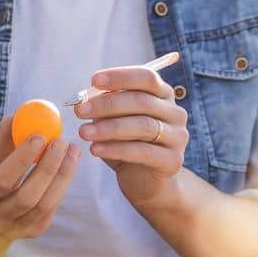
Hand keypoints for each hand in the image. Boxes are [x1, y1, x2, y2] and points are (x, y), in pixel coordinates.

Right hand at [0, 111, 79, 238]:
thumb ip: (5, 137)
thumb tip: (24, 113)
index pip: (2, 180)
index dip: (22, 158)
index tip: (41, 135)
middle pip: (26, 196)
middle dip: (49, 168)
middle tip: (62, 142)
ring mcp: (13, 229)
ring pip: (43, 206)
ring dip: (62, 177)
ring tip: (73, 152)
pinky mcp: (31, 232)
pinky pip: (51, 211)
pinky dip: (61, 187)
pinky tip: (67, 168)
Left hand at [74, 64, 188, 209]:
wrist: (144, 179)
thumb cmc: (127, 142)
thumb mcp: (115, 119)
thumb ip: (106, 106)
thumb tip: (84, 98)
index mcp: (163, 94)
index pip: (147, 77)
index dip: (121, 77)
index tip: (94, 80)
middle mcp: (175, 113)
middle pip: (142, 101)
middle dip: (107, 104)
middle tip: (80, 110)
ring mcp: (177, 137)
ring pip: (143, 126)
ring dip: (109, 128)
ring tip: (83, 132)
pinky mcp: (172, 160)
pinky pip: (142, 151)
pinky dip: (115, 149)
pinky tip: (95, 149)